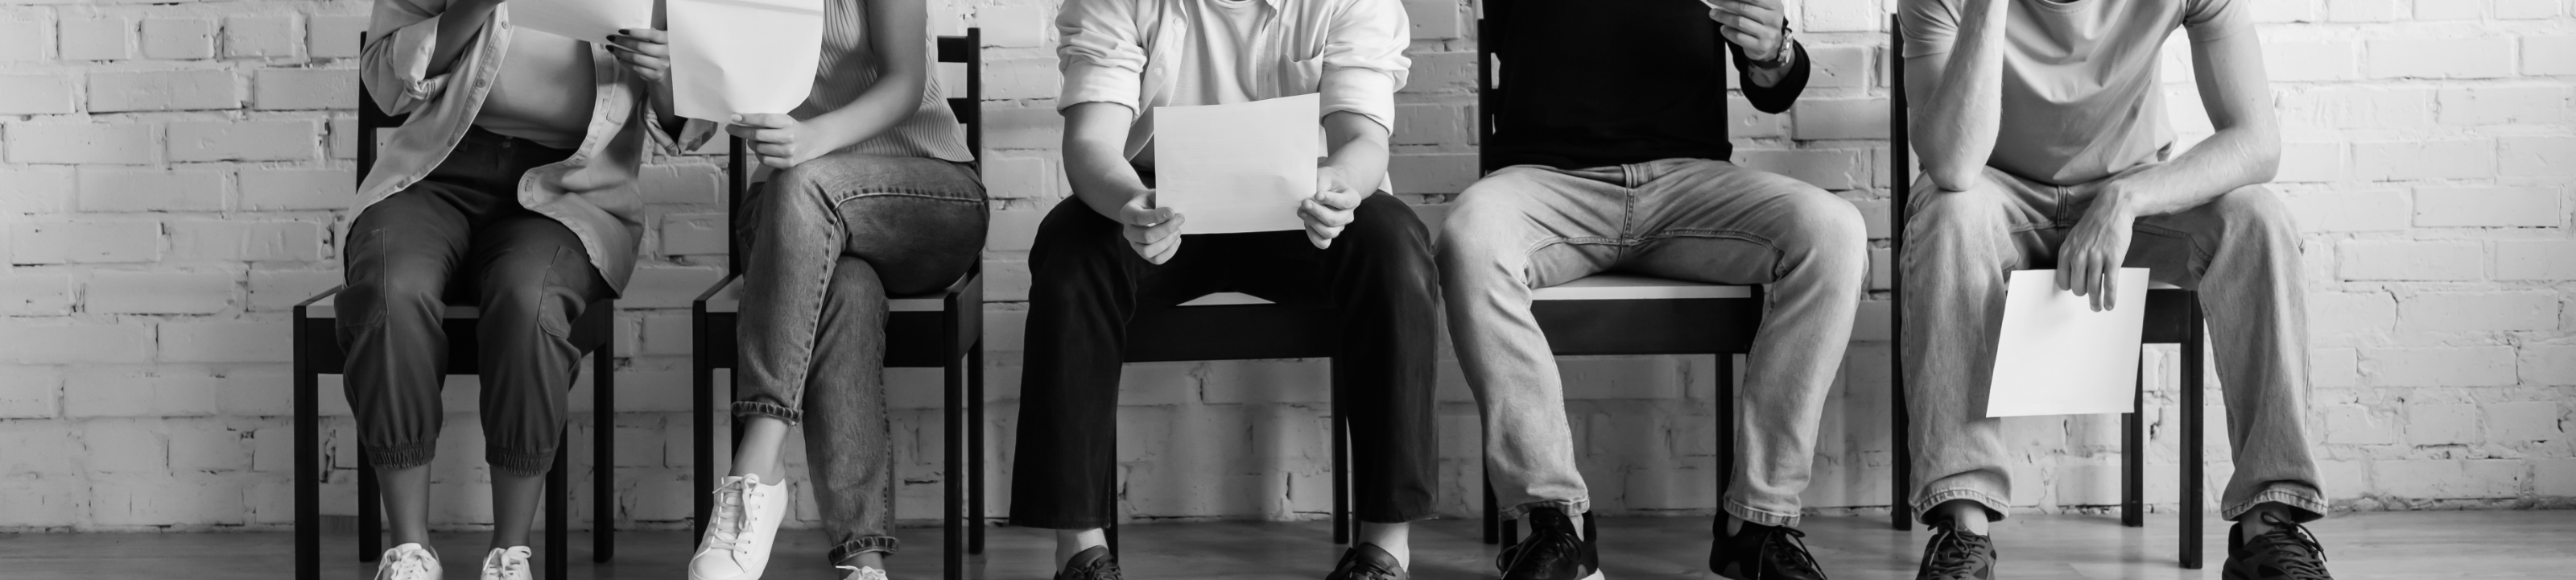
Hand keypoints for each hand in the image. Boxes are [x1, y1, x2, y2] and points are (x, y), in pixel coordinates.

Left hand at [604, 28, 668, 82]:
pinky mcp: (655, 75)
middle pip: (641, 46)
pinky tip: (618, 58)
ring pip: (636, 58)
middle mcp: (666, 53)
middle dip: (623, 42)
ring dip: (620, 53)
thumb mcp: (657, 39)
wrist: (667, 68)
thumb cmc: (658, 48)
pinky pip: (636, 68)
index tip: (621, 31)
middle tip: (611, 38)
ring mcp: (661, 65)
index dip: (636, 32)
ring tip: (611, 48)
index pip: (652, 34)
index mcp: (667, 40)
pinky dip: (625, 62)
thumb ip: (647, 34)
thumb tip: (626, 32)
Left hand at [724, 114, 821, 169]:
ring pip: (758, 148)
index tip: (734, 117)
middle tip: (731, 128)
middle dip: (741, 131)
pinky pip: (764, 160)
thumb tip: (739, 120)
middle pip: (758, 135)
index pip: (764, 120)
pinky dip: (758, 154)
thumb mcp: (782, 119)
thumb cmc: (790, 128)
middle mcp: (789, 137)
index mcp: (788, 122)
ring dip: (751, 144)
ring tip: (753, 140)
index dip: (748, 119)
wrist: (810, 141)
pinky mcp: (788, 163)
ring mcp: (789, 152)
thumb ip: (765, 120)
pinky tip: (761, 150)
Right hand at [1120, 193, 1184, 263]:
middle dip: (1167, 229)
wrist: (1144, 209)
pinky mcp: (1144, 253)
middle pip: (1146, 236)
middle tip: (1180, 219)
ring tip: (1178, 231)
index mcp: (1127, 213)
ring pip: (1148, 251)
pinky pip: (1156, 259)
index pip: (1139, 218)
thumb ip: (1161, 199)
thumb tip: (1175, 211)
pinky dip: (1170, 252)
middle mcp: (1128, 231)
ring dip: (1167, 242)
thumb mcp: (1153, 194)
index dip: (1157, 216)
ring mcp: (1134, 244)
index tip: (1173, 212)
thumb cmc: (1151, 201)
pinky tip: (1176, 240)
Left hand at [1298, 167, 1363, 248]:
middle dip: (1317, 212)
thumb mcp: (1324, 176)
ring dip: (1312, 222)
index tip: (1317, 194)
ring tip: (1302, 211)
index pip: (1345, 202)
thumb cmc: (1326, 181)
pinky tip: (1306, 223)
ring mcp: (1340, 226)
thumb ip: (1320, 185)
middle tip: (1304, 202)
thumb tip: (1311, 198)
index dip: (1330, 200)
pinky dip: (1313, 235)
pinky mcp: (1330, 234)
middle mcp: (1349, 215)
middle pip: (1335, 220)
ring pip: (1329, 232)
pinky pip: (1323, 243)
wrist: (1326, 187)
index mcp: (1353, 198)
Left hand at [1706, 0, 1787, 61]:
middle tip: (1712, 0)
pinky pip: (1739, 37)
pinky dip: (1727, 31)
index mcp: (1774, 5)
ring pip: (1739, 22)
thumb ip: (1748, 1)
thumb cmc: (1762, 22)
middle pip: (1743, 8)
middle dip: (1724, 3)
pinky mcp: (1760, 46)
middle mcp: (1773, 18)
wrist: (1772, 45)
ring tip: (1713, 13)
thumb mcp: (1762, 7)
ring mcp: (1767, 33)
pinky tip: (1722, 28)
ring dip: (1723, 16)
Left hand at [2058, 194, 2137, 311]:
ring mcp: (2096, 258)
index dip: (2070, 287)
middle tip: (2090, 297)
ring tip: (2099, 307)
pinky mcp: (2113, 259)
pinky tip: (2110, 304)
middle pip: (2078, 287)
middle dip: (2084, 294)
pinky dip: (2110, 298)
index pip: (2062, 281)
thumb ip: (2071, 255)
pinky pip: (2110, 285)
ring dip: (2096, 302)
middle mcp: (2078, 256)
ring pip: (2093, 289)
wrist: (2113, 207)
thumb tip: (2072, 275)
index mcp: (2066, 251)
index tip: (2076, 290)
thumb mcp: (2075, 238)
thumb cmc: (2094, 224)